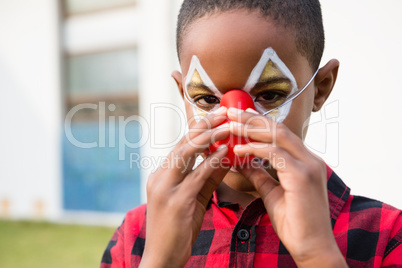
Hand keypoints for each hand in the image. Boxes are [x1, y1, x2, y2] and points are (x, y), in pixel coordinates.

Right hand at [140, 107, 230, 267]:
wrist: (161, 258)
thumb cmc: (176, 230)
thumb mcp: (194, 199)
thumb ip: (208, 178)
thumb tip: (225, 158)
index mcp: (162, 175)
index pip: (182, 144)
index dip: (199, 128)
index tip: (217, 115)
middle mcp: (160, 177)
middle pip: (183, 142)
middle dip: (204, 124)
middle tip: (224, 111)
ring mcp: (165, 188)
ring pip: (186, 153)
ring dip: (209, 136)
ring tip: (227, 124)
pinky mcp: (174, 201)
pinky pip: (195, 176)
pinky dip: (211, 161)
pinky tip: (225, 151)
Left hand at [228, 108, 346, 267]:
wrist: (311, 247)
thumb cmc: (294, 222)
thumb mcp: (271, 192)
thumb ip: (259, 175)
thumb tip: (242, 161)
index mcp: (304, 161)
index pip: (279, 134)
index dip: (258, 123)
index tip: (238, 117)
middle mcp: (309, 159)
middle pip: (278, 128)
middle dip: (252, 118)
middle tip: (230, 111)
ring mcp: (308, 166)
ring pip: (277, 135)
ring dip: (250, 129)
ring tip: (230, 125)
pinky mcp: (303, 176)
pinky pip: (275, 154)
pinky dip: (255, 149)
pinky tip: (238, 150)